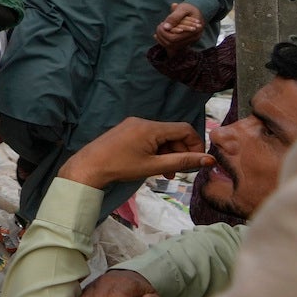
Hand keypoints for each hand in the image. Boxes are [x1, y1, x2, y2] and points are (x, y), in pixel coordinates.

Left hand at [61, 118, 212, 190]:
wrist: (88, 167)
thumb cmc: (120, 167)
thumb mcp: (154, 166)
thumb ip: (182, 162)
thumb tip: (208, 160)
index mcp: (150, 127)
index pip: (185, 129)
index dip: (195, 145)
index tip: (197, 162)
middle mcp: (142, 122)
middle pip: (173, 134)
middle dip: (180, 152)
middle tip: (180, 172)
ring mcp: (133, 125)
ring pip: (162, 138)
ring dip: (168, 154)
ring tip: (166, 174)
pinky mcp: (127, 131)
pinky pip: (149, 139)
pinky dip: (156, 151)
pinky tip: (155, 166)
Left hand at [153, 1, 205, 49]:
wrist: (196, 11)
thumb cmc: (189, 8)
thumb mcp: (183, 8)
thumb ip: (174, 17)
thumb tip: (166, 27)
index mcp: (194, 31)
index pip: (174, 38)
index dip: (164, 33)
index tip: (161, 23)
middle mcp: (193, 38)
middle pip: (172, 43)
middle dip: (162, 35)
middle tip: (159, 26)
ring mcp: (190, 41)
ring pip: (171, 46)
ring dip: (162, 38)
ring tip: (160, 28)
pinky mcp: (186, 41)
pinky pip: (172, 45)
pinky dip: (163, 40)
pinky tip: (158, 34)